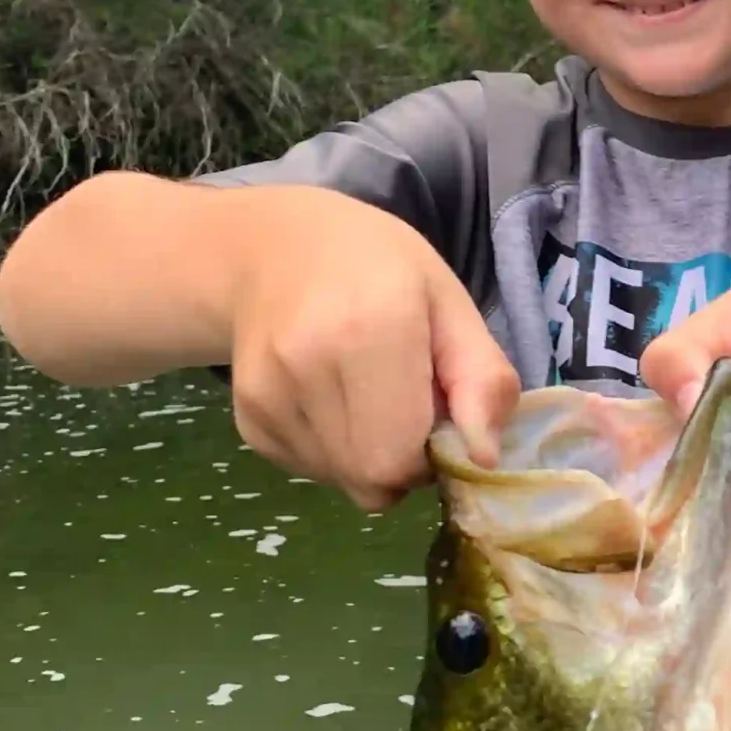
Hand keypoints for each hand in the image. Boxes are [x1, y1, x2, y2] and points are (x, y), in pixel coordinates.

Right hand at [227, 193, 517, 508]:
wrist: (272, 250)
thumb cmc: (377, 269)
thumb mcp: (449, 303)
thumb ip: (481, 378)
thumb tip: (484, 459)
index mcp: (370, 329)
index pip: (399, 457)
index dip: (431, 455)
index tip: (436, 415)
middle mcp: (305, 364)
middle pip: (369, 479)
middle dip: (403, 463)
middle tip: (407, 409)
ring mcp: (265, 394)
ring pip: (340, 480)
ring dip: (368, 459)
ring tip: (366, 397)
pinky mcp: (246, 417)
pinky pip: (309, 470)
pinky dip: (333, 453)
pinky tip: (331, 399)